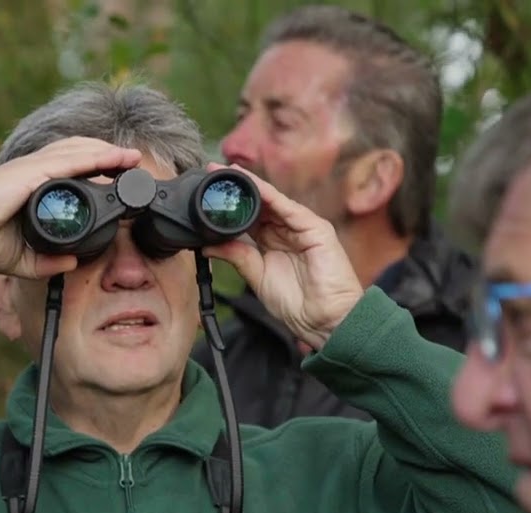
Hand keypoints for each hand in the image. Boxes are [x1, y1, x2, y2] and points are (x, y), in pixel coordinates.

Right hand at [0, 136, 142, 277]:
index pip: (67, 168)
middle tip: (133, 162)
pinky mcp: (31, 172)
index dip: (94, 166)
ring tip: (132, 156)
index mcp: (29, 185)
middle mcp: (32, 171)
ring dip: (107, 151)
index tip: (117, 176)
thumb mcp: (22, 258)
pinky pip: (70, 160)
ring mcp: (32, 168)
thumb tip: (72, 262)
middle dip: (107, 154)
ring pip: (78, 150)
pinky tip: (113, 157)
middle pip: (77, 153)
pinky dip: (95, 156)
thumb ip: (47, 261)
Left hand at [202, 163, 364, 348]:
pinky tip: (252, 185)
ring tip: (226, 173)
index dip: (228, 204)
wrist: (324, 321)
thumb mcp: (257, 276)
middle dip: (236, 188)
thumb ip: (236, 257)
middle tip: (211, 172)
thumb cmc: (296, 304)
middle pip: (258, 203)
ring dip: (249, 185)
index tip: (206, 191)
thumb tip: (207, 245)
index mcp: (271, 242)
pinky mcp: (315, 228)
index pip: (247, 217)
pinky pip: (288, 208)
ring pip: (272, 201)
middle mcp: (286, 230)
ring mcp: (301, 227)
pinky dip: (270, 195)